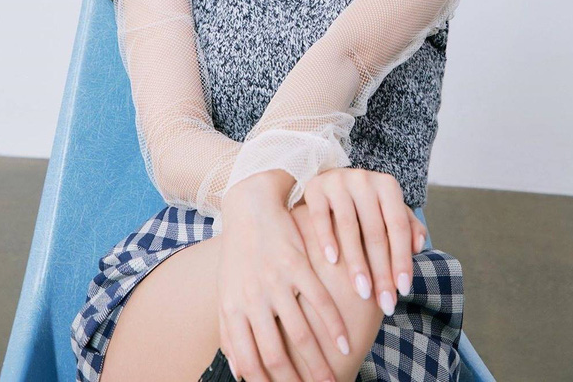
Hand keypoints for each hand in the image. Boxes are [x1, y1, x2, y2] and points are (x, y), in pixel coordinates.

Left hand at [217, 175, 350, 381]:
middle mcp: (252, 297)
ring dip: (319, 362)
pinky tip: (346, 342)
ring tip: (334, 381)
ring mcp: (274, 280)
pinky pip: (318, 301)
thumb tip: (239, 371)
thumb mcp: (226, 292)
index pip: (249, 361)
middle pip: (276, 354)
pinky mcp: (295, 262)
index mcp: (232, 308)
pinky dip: (333, 326)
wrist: (249, 207)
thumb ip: (230, 331)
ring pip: (300, 333)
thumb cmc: (238, 255)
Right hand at [301, 168, 426, 316]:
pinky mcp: (315, 187)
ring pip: (349, 226)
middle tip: (385, 303)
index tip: (404, 291)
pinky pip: (320, 216)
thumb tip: (419, 246)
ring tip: (362, 292)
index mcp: (387, 185)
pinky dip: (326, 238)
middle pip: (375, 231)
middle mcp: (364, 179)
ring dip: (356, 262)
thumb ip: (407, 227)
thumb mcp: (388, 211)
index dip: (402, 259)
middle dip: (381, 271)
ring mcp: (338, 181)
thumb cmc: (365, 205)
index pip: (398, 226)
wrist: (329, 181)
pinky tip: (332, 261)